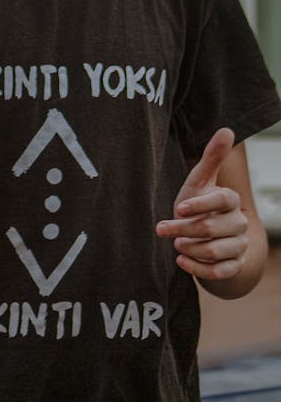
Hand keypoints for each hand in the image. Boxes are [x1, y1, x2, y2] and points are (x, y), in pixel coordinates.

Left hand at [156, 128, 248, 282]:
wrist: (207, 234)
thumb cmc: (200, 203)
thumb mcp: (200, 180)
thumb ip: (212, 157)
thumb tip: (227, 129)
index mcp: (231, 200)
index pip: (220, 200)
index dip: (198, 205)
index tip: (177, 209)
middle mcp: (239, 223)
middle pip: (210, 229)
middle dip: (182, 229)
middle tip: (162, 228)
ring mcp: (239, 246)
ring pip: (213, 251)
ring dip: (189, 248)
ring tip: (175, 243)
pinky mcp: (235, 265)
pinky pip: (219, 271)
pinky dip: (198, 268)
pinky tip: (181, 261)